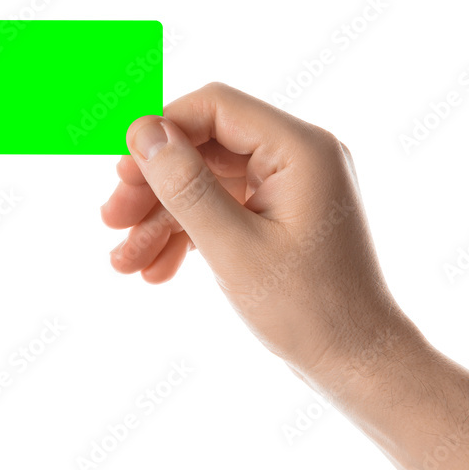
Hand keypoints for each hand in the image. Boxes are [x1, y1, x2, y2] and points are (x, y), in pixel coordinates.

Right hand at [100, 82, 422, 393]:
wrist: (358, 362)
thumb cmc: (309, 310)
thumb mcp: (234, 248)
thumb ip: (186, 185)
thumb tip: (143, 130)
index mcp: (300, 148)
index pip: (214, 107)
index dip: (160, 130)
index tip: (119, 172)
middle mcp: (299, 156)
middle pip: (205, 145)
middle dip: (154, 184)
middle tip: (110, 220)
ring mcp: (291, 185)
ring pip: (209, 181)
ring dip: (164, 217)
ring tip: (123, 262)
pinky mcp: (282, 214)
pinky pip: (226, 208)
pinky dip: (191, 234)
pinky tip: (156, 269)